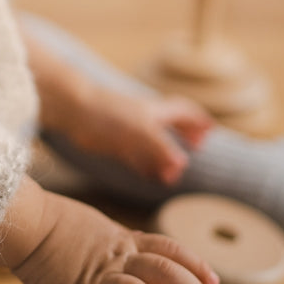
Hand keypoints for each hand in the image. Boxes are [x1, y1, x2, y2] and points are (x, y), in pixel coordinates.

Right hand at [12, 187, 220, 283]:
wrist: (25, 222)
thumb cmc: (54, 224)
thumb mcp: (96, 227)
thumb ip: (119, 244)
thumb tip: (141, 253)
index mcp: (123, 241)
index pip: (169, 249)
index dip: (195, 264)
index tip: (214, 282)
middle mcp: (117, 259)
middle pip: (164, 272)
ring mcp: (97, 279)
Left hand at [65, 85, 212, 183]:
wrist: (72, 108)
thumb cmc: (107, 114)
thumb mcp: (139, 131)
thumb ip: (160, 148)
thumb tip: (182, 164)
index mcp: (155, 111)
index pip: (183, 111)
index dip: (198, 119)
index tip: (211, 129)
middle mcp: (143, 118)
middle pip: (170, 124)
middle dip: (185, 134)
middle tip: (198, 146)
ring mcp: (127, 128)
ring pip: (152, 142)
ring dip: (164, 157)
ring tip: (172, 174)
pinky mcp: (112, 140)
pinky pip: (134, 153)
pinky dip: (145, 164)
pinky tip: (147, 175)